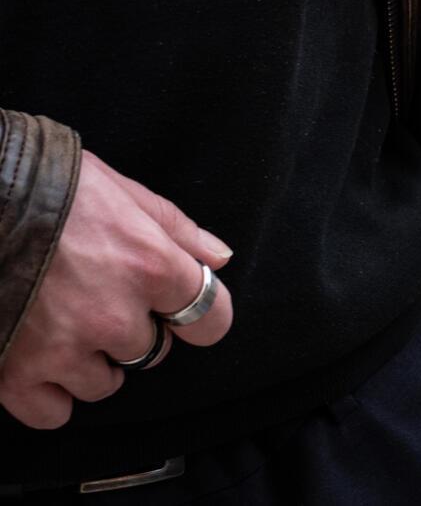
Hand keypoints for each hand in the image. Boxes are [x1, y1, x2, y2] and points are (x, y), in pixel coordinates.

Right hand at [0, 152, 233, 428]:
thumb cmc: (50, 187)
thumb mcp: (125, 192)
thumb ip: (179, 231)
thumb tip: (219, 260)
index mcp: (152, 268)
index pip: (210, 322)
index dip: (196, 315)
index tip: (174, 309)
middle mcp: (115, 317)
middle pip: (152, 352)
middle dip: (131, 330)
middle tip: (95, 299)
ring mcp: (64, 351)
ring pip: (103, 384)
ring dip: (89, 362)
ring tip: (60, 324)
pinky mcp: (15, 376)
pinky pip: (53, 413)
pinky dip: (47, 394)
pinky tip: (37, 360)